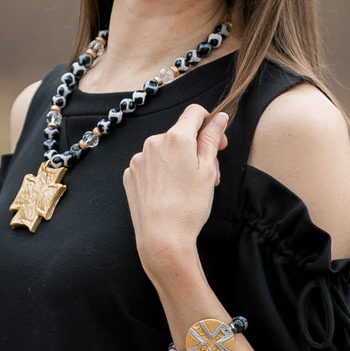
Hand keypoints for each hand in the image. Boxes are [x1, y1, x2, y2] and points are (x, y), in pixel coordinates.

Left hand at [123, 103, 227, 276]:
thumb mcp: (208, 170)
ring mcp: (139, 159)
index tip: (217, 141)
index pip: (195, 112)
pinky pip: (150, 165)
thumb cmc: (189, 206)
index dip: (209, 123)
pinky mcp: (130, 175)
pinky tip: (170, 193)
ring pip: (165, 151)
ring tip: (190, 188)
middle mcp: (153, 142)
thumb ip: (212, 139)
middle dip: (197, 149)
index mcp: (176, 137)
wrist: (162, 238)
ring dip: (180, 162)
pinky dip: (162, 173)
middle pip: (181, 135)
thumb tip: (219, 117)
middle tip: (211, 175)